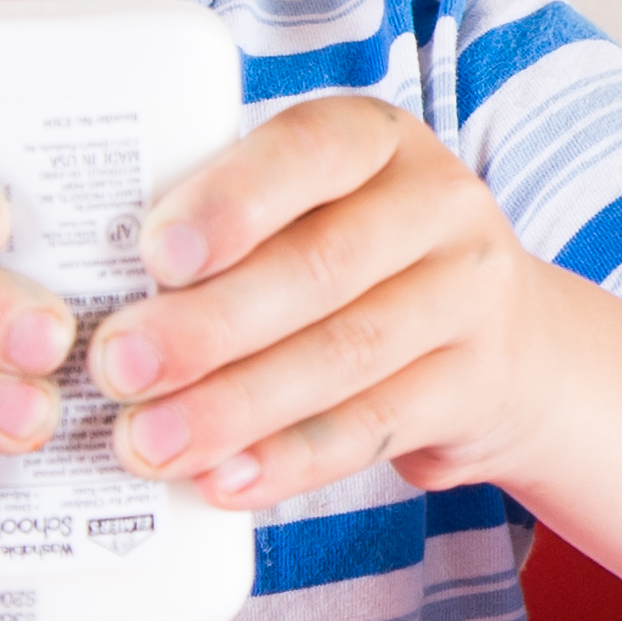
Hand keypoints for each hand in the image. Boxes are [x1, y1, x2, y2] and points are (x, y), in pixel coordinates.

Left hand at [83, 94, 558, 506]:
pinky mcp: (477, 384)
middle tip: (118, 367)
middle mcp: (438, 203)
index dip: (231, 202)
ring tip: (152, 442)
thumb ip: (237, 234)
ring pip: (345, 353)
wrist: (512, 344)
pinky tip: (226, 480)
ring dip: (236, 405)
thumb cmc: (364, 266)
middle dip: (208, 325)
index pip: (308, 152)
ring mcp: (469, 295)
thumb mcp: (317, 212)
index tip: (154, 255)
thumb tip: (109, 301)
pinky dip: (291, 459)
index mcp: (376, 140)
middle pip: (320, 266)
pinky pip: (374, 427)